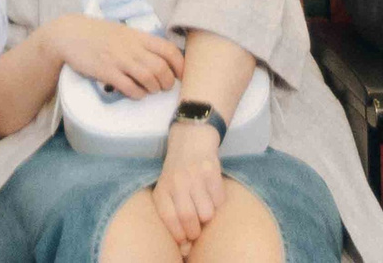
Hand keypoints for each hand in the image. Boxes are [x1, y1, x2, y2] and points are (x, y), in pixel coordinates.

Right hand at [43, 14, 183, 96]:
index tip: (182, 75)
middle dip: (167, 82)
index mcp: (138, 36)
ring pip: (148, 78)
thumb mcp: (123, 32)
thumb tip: (160, 56)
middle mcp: (131, 47)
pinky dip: (138, 94)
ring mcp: (119, 60)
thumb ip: (140, 42)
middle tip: (164, 87)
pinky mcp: (106, 72)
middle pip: (161, 67)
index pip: (168, 49)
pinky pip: (129, 87)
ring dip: (154, 88)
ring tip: (151, 90)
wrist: (70, 34)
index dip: (180, 65)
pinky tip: (137, 93)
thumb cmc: (97, 33)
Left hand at [153, 119, 227, 250]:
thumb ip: (172, 213)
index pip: (168, 219)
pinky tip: (212, 193)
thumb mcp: (167, 188)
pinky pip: (219, 200)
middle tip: (197, 230)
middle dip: (195, 231)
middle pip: (189, 219)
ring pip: (207, 213)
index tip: (184, 239)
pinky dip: (218, 203)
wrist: (191, 138)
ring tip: (204, 207)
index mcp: (162, 188)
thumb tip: (184, 246)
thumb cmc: (178, 171)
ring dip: (208, 216)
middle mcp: (176, 182)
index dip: (178, 235)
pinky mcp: (211, 171)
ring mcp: (194, 176)